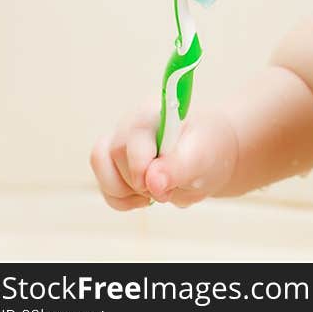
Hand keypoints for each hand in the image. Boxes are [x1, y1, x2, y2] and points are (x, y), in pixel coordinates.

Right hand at [90, 97, 238, 209]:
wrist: (211, 154)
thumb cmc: (208, 148)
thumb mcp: (202, 158)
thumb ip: (178, 168)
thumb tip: (152, 181)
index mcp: (156, 111)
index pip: (133, 136)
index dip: (141, 166)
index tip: (159, 183)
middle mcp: (133, 121)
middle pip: (115, 154)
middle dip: (140, 182)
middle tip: (168, 188)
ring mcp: (120, 139)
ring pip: (101, 167)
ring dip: (126, 192)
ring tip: (155, 192)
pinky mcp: (114, 160)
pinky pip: (105, 186)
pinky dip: (122, 200)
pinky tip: (145, 196)